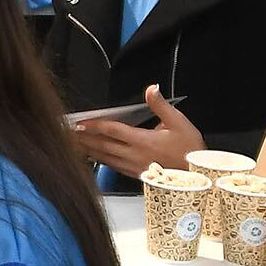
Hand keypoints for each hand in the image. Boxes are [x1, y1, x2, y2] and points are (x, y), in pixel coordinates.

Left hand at [70, 85, 204, 181]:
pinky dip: (98, 161)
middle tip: (66, 132)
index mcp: (143, 141)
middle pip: (102, 145)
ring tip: (72, 144)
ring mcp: (133, 167)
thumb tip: (151, 89)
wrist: (198, 176)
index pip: (112, 130)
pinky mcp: (135, 175)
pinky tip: (92, 157)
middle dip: (83, 138)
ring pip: (104, 158)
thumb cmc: (190, 150)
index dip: (94, 125)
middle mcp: (134, 155)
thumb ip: (160, 105)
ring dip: (87, 150)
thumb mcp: (179, 122)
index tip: (79, 121)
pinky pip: (111, 167)